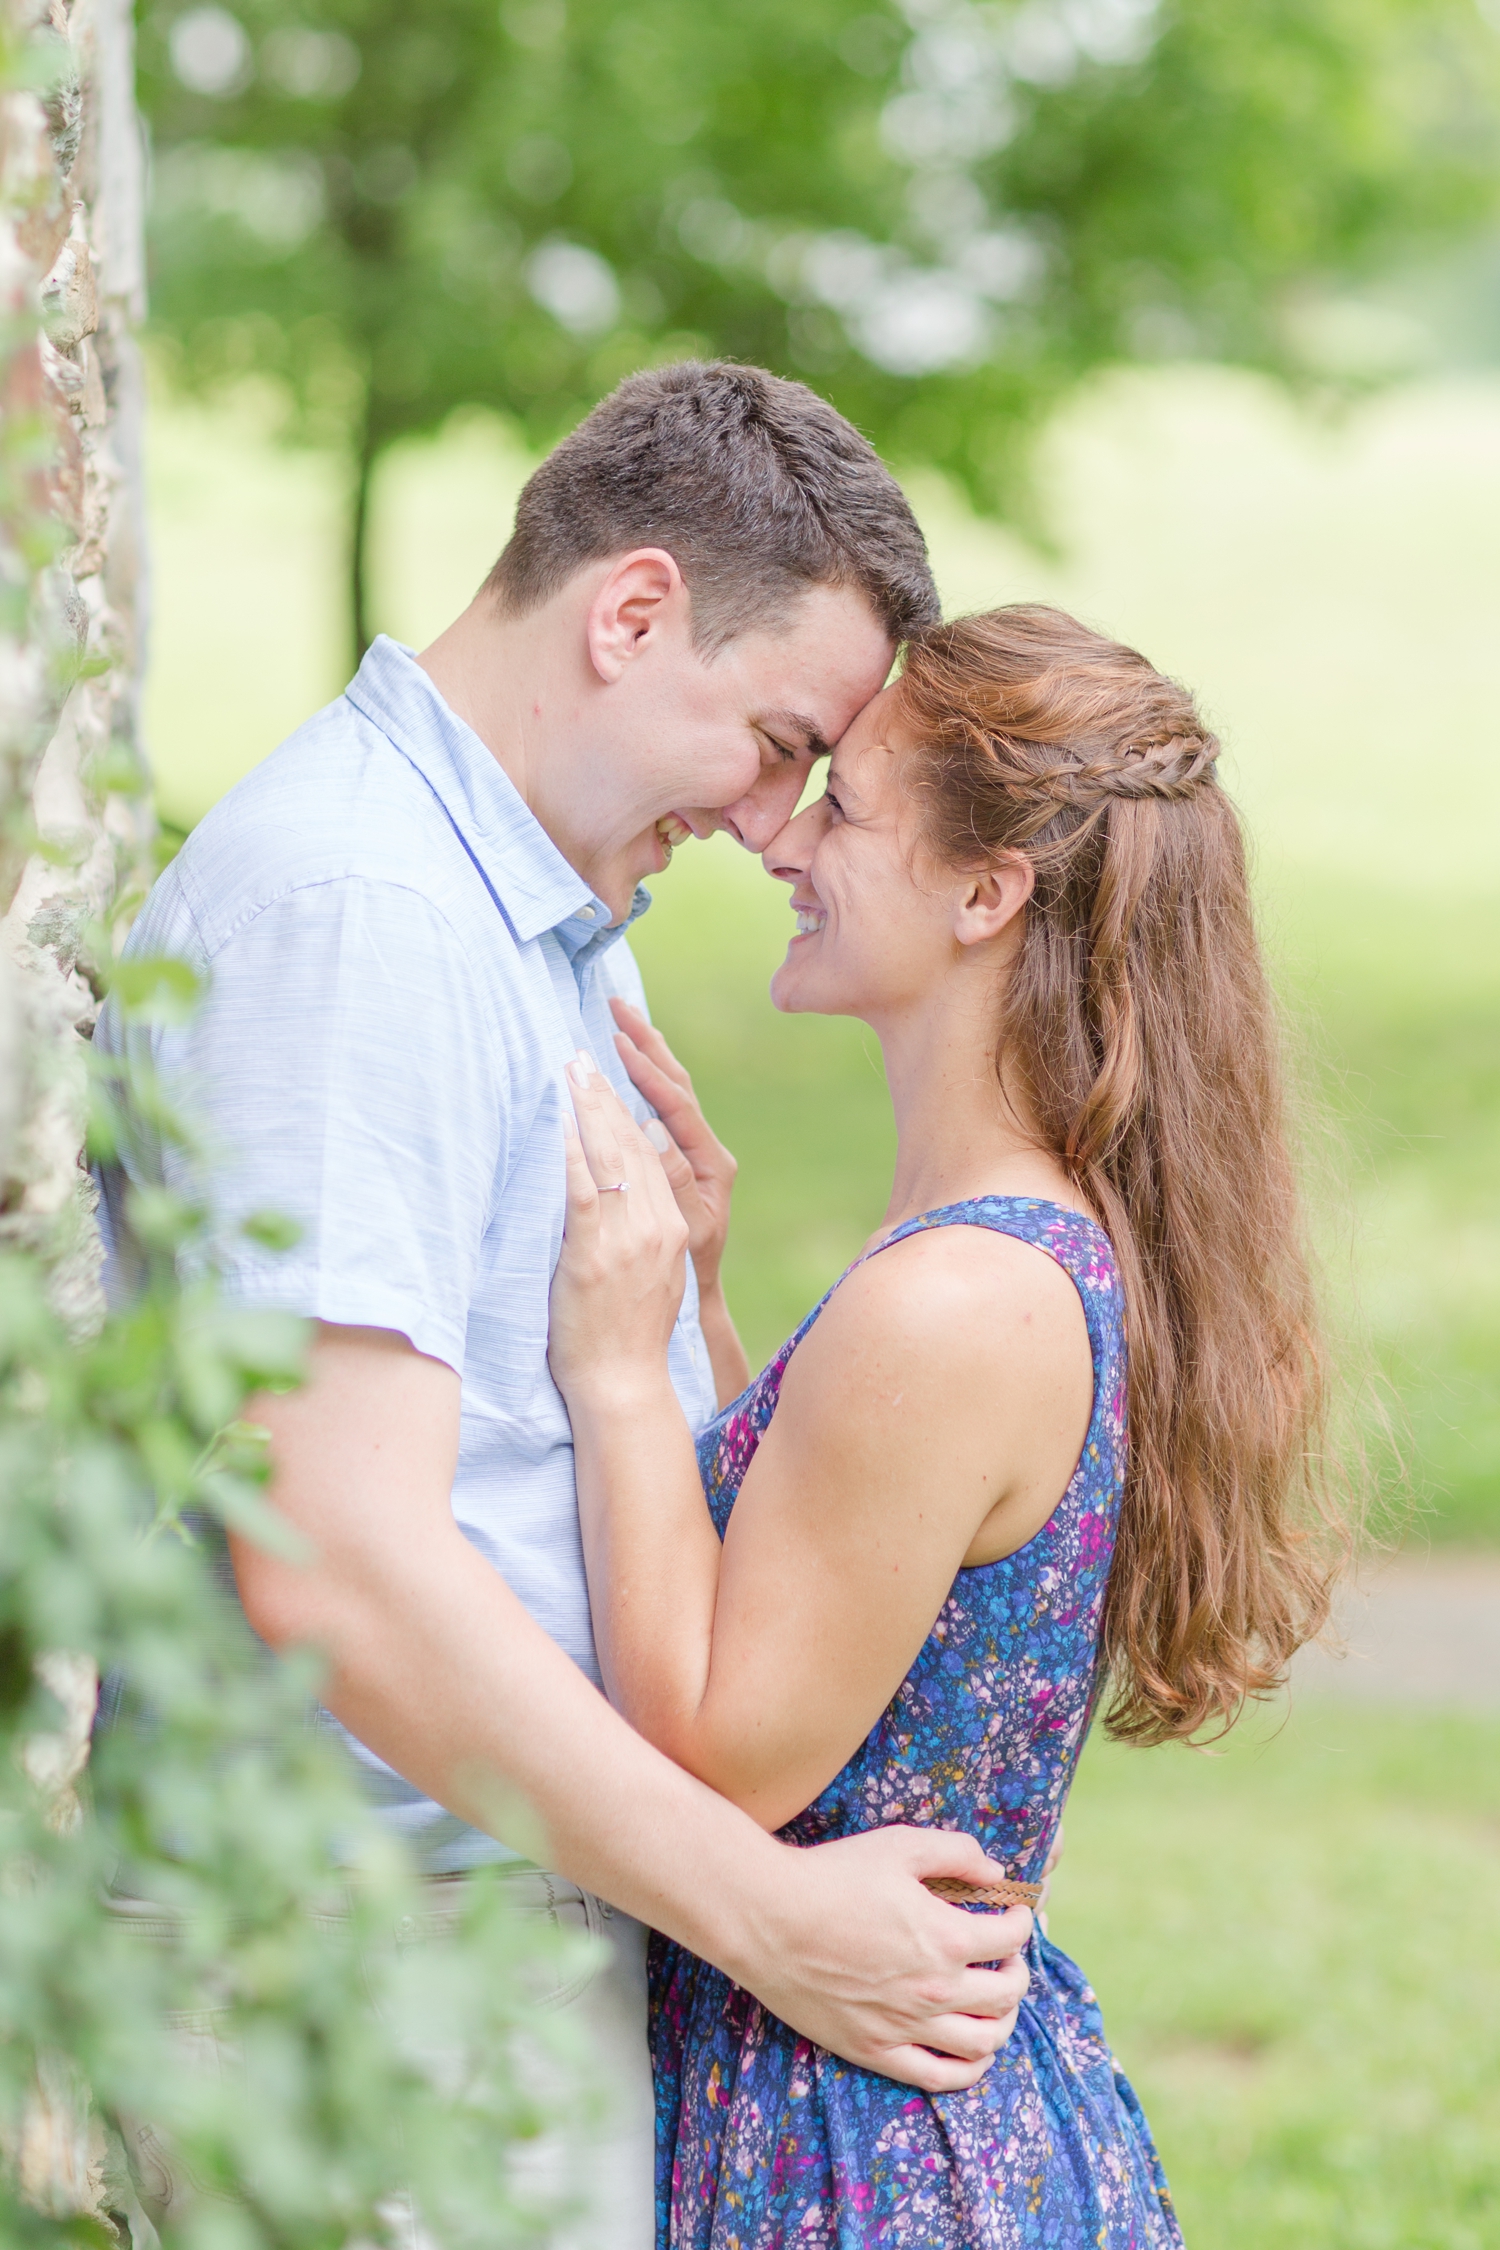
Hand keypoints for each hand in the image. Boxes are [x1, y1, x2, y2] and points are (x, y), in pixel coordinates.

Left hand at [547, 1055, 688, 1406]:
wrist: (623, 1384)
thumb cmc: (627, 1336)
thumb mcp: (652, 1274)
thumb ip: (647, 1227)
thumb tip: (631, 1180)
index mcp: (673, 1227)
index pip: (651, 1152)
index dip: (628, 1108)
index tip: (608, 1073)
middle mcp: (658, 1225)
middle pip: (633, 1144)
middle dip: (607, 1094)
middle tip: (583, 1054)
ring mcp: (628, 1239)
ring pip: (611, 1158)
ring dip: (587, 1109)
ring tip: (569, 1070)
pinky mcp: (595, 1255)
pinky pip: (583, 1192)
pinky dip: (570, 1153)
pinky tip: (558, 1122)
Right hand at [609, 998, 736, 1296]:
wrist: (693, 1301)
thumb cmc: (686, 1274)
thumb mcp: (686, 1231)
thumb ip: (673, 1181)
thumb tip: (654, 1131)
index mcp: (712, 1164)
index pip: (677, 1106)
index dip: (647, 1073)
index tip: (617, 1043)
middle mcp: (707, 1153)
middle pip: (676, 1086)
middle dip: (647, 1044)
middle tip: (617, 1007)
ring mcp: (693, 1155)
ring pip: (669, 1093)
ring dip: (646, 1055)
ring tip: (621, 1019)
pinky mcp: (678, 1162)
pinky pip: (659, 1110)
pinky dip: (643, 1080)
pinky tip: (625, 1060)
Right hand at [744, 1825, 1032, 2092]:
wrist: (768, 1919)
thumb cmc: (832, 1875)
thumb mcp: (900, 1845)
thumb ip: (957, 1853)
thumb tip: (997, 1876)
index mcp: (947, 1937)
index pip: (1011, 1937)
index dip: (1021, 1922)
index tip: (1014, 1914)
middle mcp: (935, 1989)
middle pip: (1006, 1995)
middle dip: (1018, 1972)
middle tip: (1008, 1958)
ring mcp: (906, 2026)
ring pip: (983, 2043)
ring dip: (1003, 2022)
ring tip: (995, 2003)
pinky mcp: (876, 2050)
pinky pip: (939, 2077)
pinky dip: (969, 2070)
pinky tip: (972, 2053)